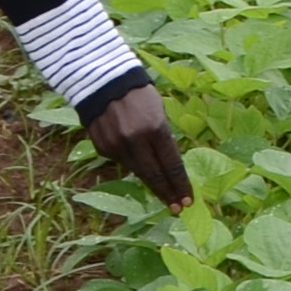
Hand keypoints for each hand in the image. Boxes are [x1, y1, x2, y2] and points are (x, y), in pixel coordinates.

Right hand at [83, 80, 191, 203]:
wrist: (103, 82)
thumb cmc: (140, 95)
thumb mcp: (159, 112)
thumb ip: (163, 138)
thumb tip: (168, 166)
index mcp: (155, 128)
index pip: (171, 164)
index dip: (180, 184)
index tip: (188, 200)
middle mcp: (135, 140)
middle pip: (154, 175)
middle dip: (167, 193)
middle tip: (177, 207)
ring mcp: (116, 145)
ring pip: (137, 172)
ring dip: (151, 183)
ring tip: (163, 192)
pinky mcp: (103, 147)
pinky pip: (122, 162)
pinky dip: (133, 164)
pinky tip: (139, 164)